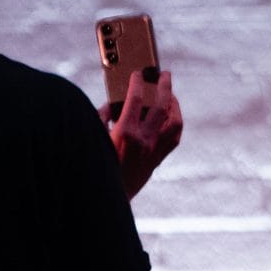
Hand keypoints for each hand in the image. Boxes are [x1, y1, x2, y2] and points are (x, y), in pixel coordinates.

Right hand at [106, 67, 182, 199]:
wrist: (108, 197)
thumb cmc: (97, 165)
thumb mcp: (95, 137)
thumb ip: (102, 116)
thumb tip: (113, 104)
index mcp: (125, 133)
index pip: (136, 99)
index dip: (138, 82)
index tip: (138, 73)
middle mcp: (144, 140)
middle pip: (162, 106)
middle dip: (165, 86)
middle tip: (164, 74)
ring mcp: (154, 151)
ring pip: (175, 122)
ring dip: (174, 105)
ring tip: (169, 94)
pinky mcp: (157, 160)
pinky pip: (174, 138)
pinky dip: (174, 123)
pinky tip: (170, 116)